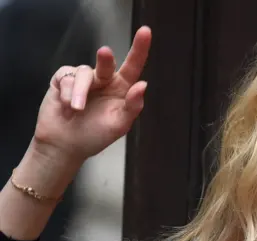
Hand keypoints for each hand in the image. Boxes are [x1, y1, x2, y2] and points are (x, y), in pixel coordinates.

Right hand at [33, 26, 151, 160]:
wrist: (64, 146)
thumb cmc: (94, 136)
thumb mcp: (118, 125)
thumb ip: (132, 106)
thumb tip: (143, 85)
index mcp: (121, 89)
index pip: (132, 66)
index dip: (139, 49)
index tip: (146, 32)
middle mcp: (104, 81)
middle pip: (107, 62)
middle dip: (105, 58)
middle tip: (105, 53)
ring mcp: (84, 80)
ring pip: (83, 72)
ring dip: (79, 92)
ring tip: (76, 109)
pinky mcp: (63, 80)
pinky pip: (66, 77)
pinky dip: (67, 92)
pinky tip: (66, 105)